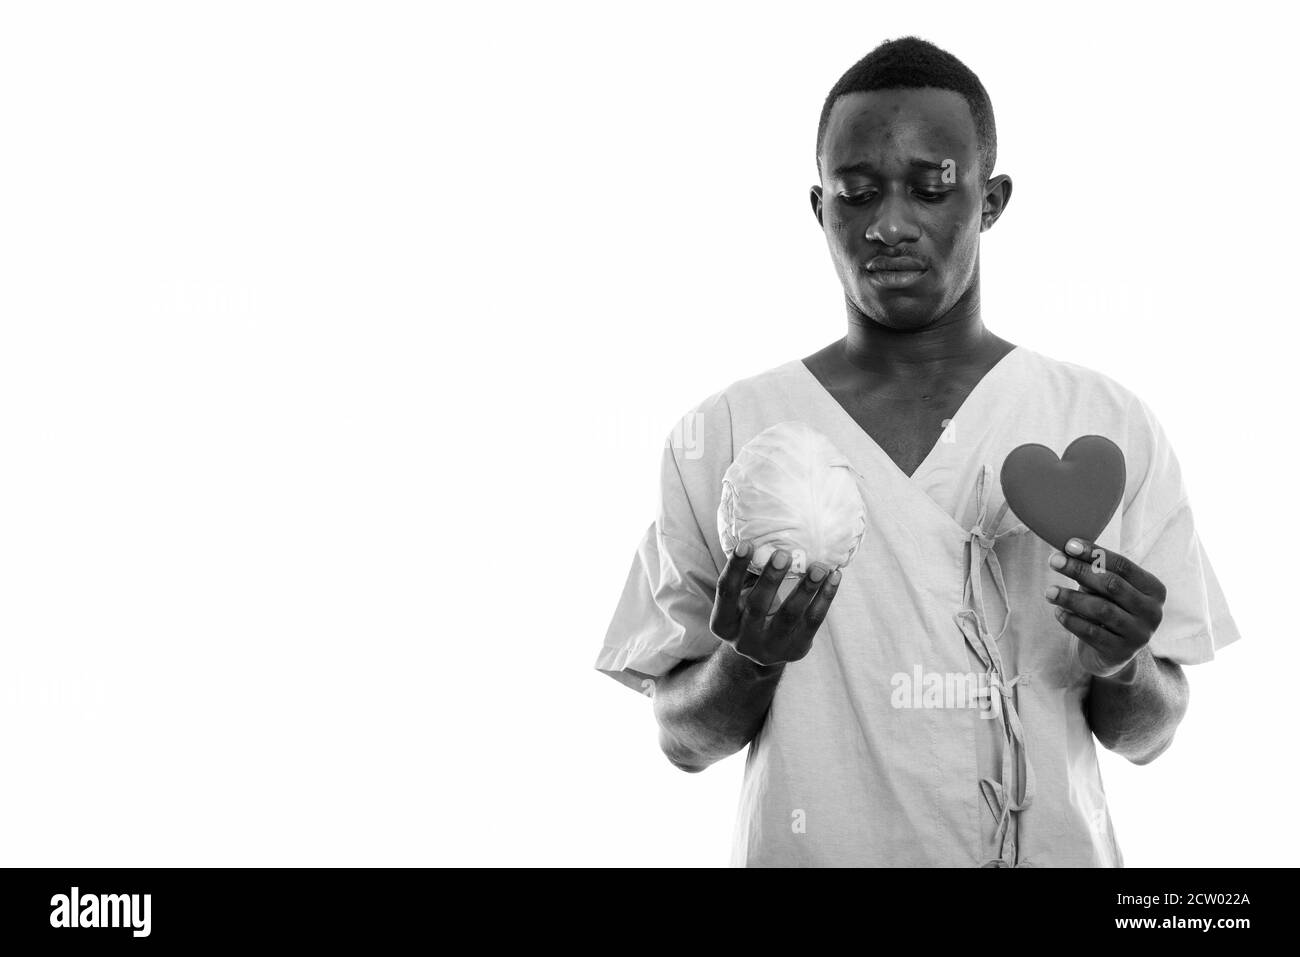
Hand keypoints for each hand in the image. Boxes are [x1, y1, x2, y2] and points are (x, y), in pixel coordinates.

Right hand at [710, 540, 840, 666]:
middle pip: (757, 606)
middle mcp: (743, 640)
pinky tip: (834, 577)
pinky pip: (813, 621)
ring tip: (820, 567)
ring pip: (790, 614)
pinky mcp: (796, 650)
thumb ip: (748, 575)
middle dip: (771, 579)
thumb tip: (763, 534)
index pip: (726, 592)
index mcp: (722, 624)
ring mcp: (770, 648)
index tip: (746, 543)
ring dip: (806, 588)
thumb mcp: (742, 599)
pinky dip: (825, 597)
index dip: (735, 568)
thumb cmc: (752, 610)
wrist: (765, 651)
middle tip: (784, 554)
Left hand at [1045, 537, 1166, 678]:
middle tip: (1053, 561)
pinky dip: (1071, 620)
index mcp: (1154, 589)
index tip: (1069, 545)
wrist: (1114, 653)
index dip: (1095, 553)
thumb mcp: (1108, 589)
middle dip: (1079, 570)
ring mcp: (1139, 634)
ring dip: (1071, 597)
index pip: (1123, 565)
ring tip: (1049, 591)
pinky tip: (1058, 612)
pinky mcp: (1121, 652)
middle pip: (1112, 585)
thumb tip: (1067, 549)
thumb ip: (1096, 570)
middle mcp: (1152, 612)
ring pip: (1101, 609)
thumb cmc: (1109, 608)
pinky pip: (1092, 632)